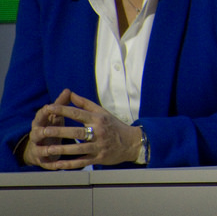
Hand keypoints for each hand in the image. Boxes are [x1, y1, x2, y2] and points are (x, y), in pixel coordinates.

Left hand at [22, 89, 141, 169]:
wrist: (131, 143)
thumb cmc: (115, 126)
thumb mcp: (103, 112)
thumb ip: (85, 104)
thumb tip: (71, 93)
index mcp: (98, 119)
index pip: (78, 113)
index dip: (63, 110)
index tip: (49, 108)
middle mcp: (99, 132)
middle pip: (76, 132)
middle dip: (59, 131)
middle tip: (44, 131)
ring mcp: (98, 146)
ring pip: (78, 149)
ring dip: (62, 150)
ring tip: (47, 149)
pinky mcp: (98, 158)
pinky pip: (81, 162)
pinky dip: (69, 164)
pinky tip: (57, 164)